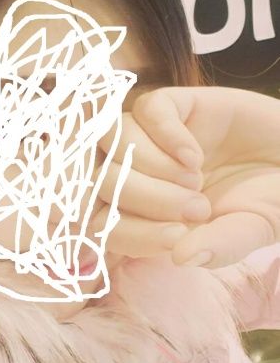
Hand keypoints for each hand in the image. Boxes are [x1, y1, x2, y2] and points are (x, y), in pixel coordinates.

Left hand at [92, 86, 279, 268]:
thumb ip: (220, 246)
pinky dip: (167, 134)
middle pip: (100, 181)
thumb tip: (179, 257)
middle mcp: (139, 174)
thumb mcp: (251, 231)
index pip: (100, 224)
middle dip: (147, 200)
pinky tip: (196, 156)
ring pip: (112, 140)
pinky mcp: (176, 105)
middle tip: (200, 208)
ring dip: (150, 165)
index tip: (177, 237)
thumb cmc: (272, 200)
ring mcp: (154, 137)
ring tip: (196, 179)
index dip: (130, 233)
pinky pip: (147, 109)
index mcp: (145, 213)